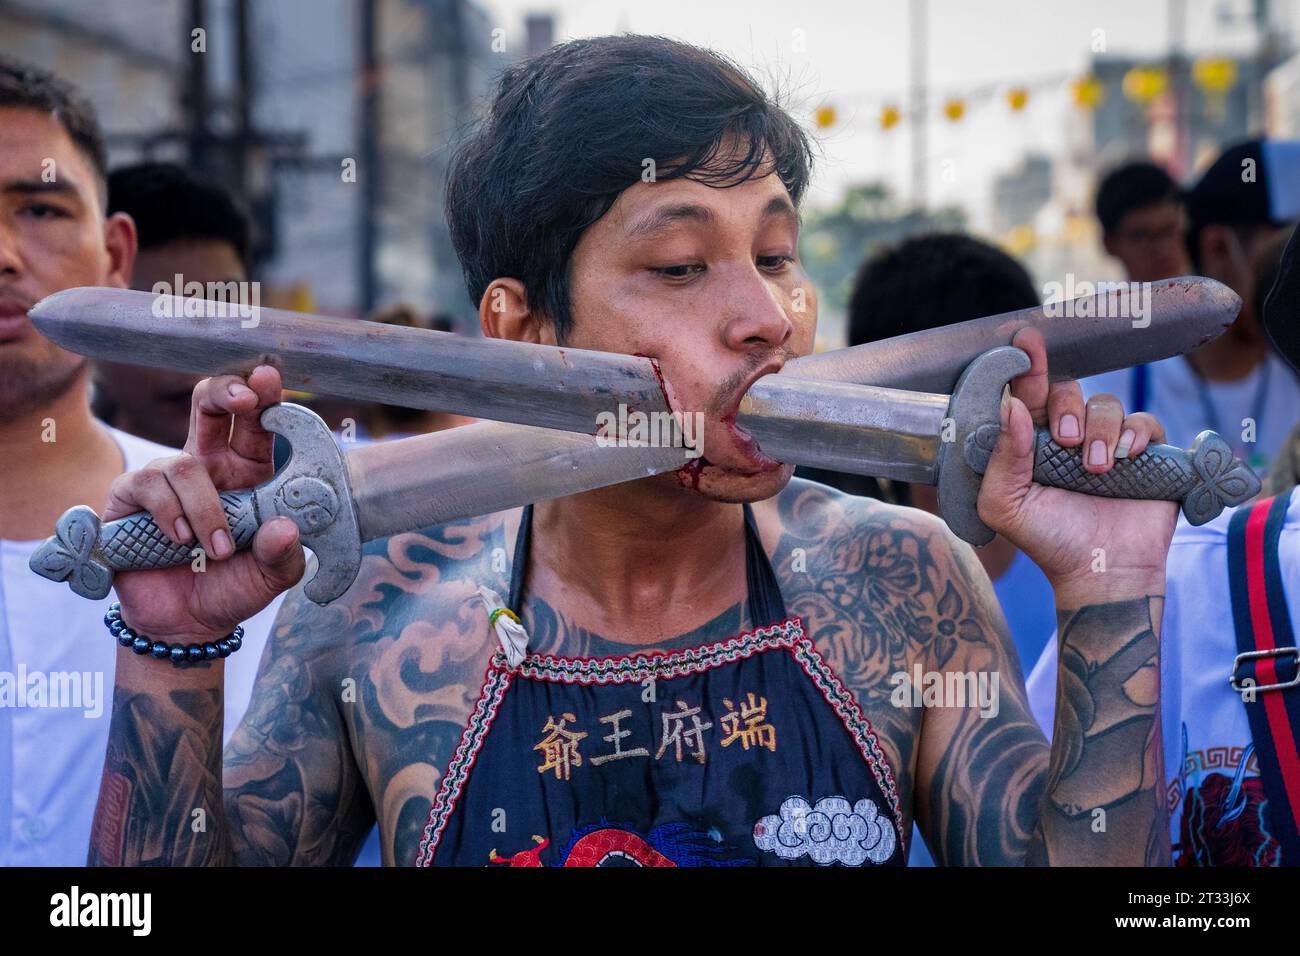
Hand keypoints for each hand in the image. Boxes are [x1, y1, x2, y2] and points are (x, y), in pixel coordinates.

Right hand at [105, 365, 304, 641]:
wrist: (187, 624)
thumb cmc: (234, 587)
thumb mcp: (272, 576)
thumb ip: (283, 555)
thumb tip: (285, 529)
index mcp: (249, 473)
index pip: (256, 424)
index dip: (264, 396)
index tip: (270, 380)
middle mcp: (208, 466)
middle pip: (209, 404)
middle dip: (225, 391)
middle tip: (244, 397)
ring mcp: (167, 480)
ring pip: (184, 464)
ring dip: (205, 509)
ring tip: (218, 549)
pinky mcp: (131, 499)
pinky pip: (147, 486)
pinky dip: (169, 514)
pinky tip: (180, 541)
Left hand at [976, 328, 1177, 604]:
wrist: (1099, 574)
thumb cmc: (1046, 541)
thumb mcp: (1005, 505)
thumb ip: (1002, 457)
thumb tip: (1010, 406)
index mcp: (1031, 444)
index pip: (1027, 395)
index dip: (1026, 366)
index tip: (1024, 339)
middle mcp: (1068, 437)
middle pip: (1068, 391)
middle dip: (1066, 407)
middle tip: (1064, 441)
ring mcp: (1108, 444)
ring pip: (1107, 404)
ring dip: (1101, 430)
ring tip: (1096, 469)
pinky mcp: (1145, 455)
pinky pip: (1144, 422)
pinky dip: (1135, 433)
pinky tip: (1126, 458)